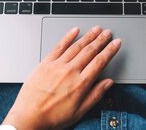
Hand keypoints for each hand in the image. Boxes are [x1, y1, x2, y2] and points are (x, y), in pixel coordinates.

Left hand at [1, 25, 120, 129]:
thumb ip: (95, 95)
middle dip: (101, 40)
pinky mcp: (45, 63)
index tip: (116, 43)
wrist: (28, 117)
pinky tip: (75, 30)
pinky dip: (68, 37)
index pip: (100, 62)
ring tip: (96, 29)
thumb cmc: (53, 117)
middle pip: (89, 51)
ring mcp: (57, 65)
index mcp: (80, 84)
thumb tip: (108, 83)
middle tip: (108, 32)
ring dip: (88, 36)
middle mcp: (70, 71)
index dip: (110, 51)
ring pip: (76, 46)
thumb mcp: (79, 112)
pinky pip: (59, 46)